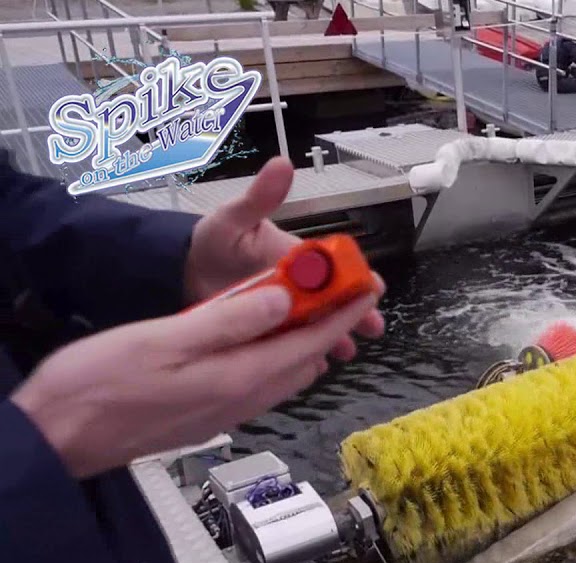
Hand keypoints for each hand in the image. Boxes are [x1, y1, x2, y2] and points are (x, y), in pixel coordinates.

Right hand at [10, 284, 380, 478]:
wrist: (58, 438)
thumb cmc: (98, 387)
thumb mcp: (165, 341)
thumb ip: (229, 321)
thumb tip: (284, 302)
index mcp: (239, 377)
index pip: (312, 341)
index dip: (344, 312)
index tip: (369, 287)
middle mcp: (243, 400)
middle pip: (305, 358)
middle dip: (330, 323)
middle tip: (341, 288)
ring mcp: (226, 412)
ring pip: (284, 373)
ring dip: (303, 340)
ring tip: (308, 305)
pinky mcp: (207, 415)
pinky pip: (260, 383)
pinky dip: (275, 357)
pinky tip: (261, 340)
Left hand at [184, 156, 384, 360]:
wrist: (181, 271)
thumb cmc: (212, 241)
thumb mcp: (234, 218)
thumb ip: (260, 197)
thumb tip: (282, 163)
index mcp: (299, 258)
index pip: (338, 267)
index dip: (359, 277)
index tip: (374, 287)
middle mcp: (299, 286)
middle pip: (338, 300)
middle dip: (359, 313)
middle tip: (373, 327)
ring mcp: (286, 311)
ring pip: (320, 325)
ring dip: (337, 337)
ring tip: (347, 352)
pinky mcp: (269, 331)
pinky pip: (294, 344)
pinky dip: (307, 354)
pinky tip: (314, 366)